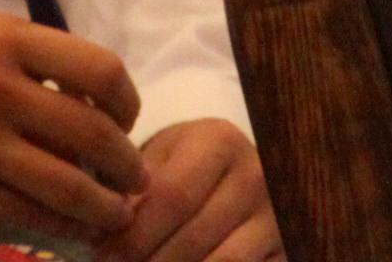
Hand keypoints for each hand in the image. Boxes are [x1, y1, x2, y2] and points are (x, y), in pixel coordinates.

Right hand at [0, 10, 146, 244]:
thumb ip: (42, 64)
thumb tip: (106, 117)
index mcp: (7, 38)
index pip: (102, 70)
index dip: (129, 101)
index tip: (127, 119)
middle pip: (94, 133)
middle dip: (128, 165)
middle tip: (137, 179)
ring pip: (69, 185)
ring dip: (107, 205)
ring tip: (117, 211)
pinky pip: (31, 214)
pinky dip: (67, 225)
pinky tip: (77, 225)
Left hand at [98, 120, 279, 261]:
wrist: (241, 170)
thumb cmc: (189, 161)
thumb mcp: (161, 156)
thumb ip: (134, 185)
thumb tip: (103, 227)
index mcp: (220, 141)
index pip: (173, 196)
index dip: (134, 232)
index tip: (103, 256)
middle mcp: (257, 176)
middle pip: (195, 237)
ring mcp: (278, 216)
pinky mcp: (288, 247)